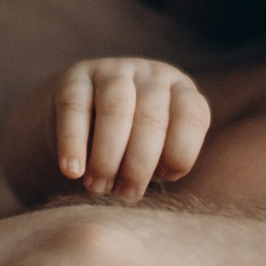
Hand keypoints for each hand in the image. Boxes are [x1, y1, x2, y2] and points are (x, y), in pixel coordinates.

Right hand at [52, 57, 209, 199]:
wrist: (83, 127)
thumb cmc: (131, 150)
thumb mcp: (156, 155)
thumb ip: (161, 164)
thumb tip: (143, 181)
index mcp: (180, 90)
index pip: (192, 116)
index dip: (180, 154)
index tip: (164, 178)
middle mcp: (151, 75)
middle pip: (151, 118)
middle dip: (139, 165)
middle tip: (125, 194)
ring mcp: (113, 70)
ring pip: (115, 109)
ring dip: (108, 156)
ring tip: (98, 187)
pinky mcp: (75, 77)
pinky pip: (74, 108)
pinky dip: (73, 143)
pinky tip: (73, 171)